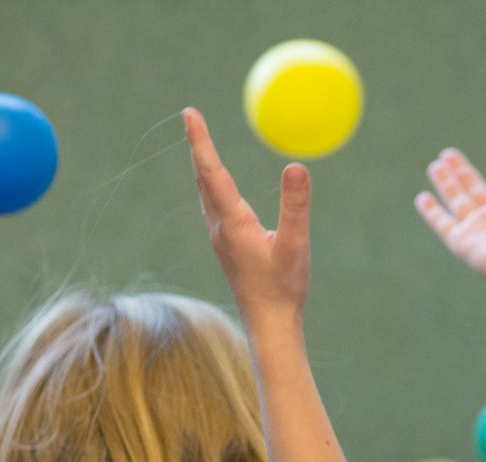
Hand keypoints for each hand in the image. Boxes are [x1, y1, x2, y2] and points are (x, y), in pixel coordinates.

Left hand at [184, 108, 310, 325]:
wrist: (269, 326)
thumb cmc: (284, 289)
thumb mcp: (295, 244)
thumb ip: (295, 206)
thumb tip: (296, 165)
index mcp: (233, 223)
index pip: (212, 171)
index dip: (201, 139)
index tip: (189, 112)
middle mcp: (220, 229)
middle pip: (203, 179)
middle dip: (198, 146)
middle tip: (191, 118)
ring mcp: (221, 240)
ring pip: (206, 194)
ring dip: (203, 167)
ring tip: (200, 146)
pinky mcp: (228, 249)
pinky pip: (214, 208)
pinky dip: (212, 186)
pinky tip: (218, 189)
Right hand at [417, 149, 485, 306]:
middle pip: (477, 189)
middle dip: (463, 172)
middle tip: (450, 153)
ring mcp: (480, 230)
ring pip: (457, 200)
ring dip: (446, 182)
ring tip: (436, 163)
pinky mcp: (464, 242)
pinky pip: (443, 223)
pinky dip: (431, 211)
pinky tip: (422, 197)